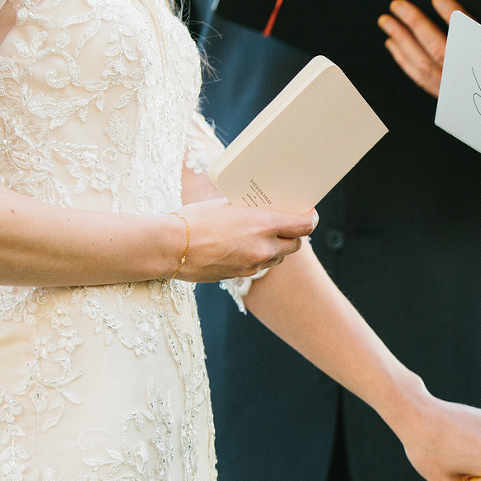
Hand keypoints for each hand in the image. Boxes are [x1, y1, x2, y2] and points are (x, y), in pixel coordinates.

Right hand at [173, 198, 314, 282]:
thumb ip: (251, 210)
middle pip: (296, 244)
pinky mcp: (241, 275)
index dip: (310, 220)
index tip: (310, 214)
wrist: (170, 247)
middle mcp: (263, 246)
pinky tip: (247, 248)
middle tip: (288, 225)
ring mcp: (253, 264)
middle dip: (295, 235)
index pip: (303, 225)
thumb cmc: (194, 219)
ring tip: (265, 236)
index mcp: (263, 224)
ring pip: (279, 257)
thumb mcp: (227, 205)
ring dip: (278, 247)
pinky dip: (261, 257)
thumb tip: (264, 208)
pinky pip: (261, 266)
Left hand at [378, 0, 480, 126]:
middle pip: (440, 57)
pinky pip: (423, 82)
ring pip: (425, 70)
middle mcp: (479, 87)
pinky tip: (393, 45)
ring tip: (388, 21)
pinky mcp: (452, 99)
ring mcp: (462, 96)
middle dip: (416, 29)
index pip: (475, 45)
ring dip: (403, 44)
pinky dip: (405, 63)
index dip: (455, 21)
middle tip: (399, 5)